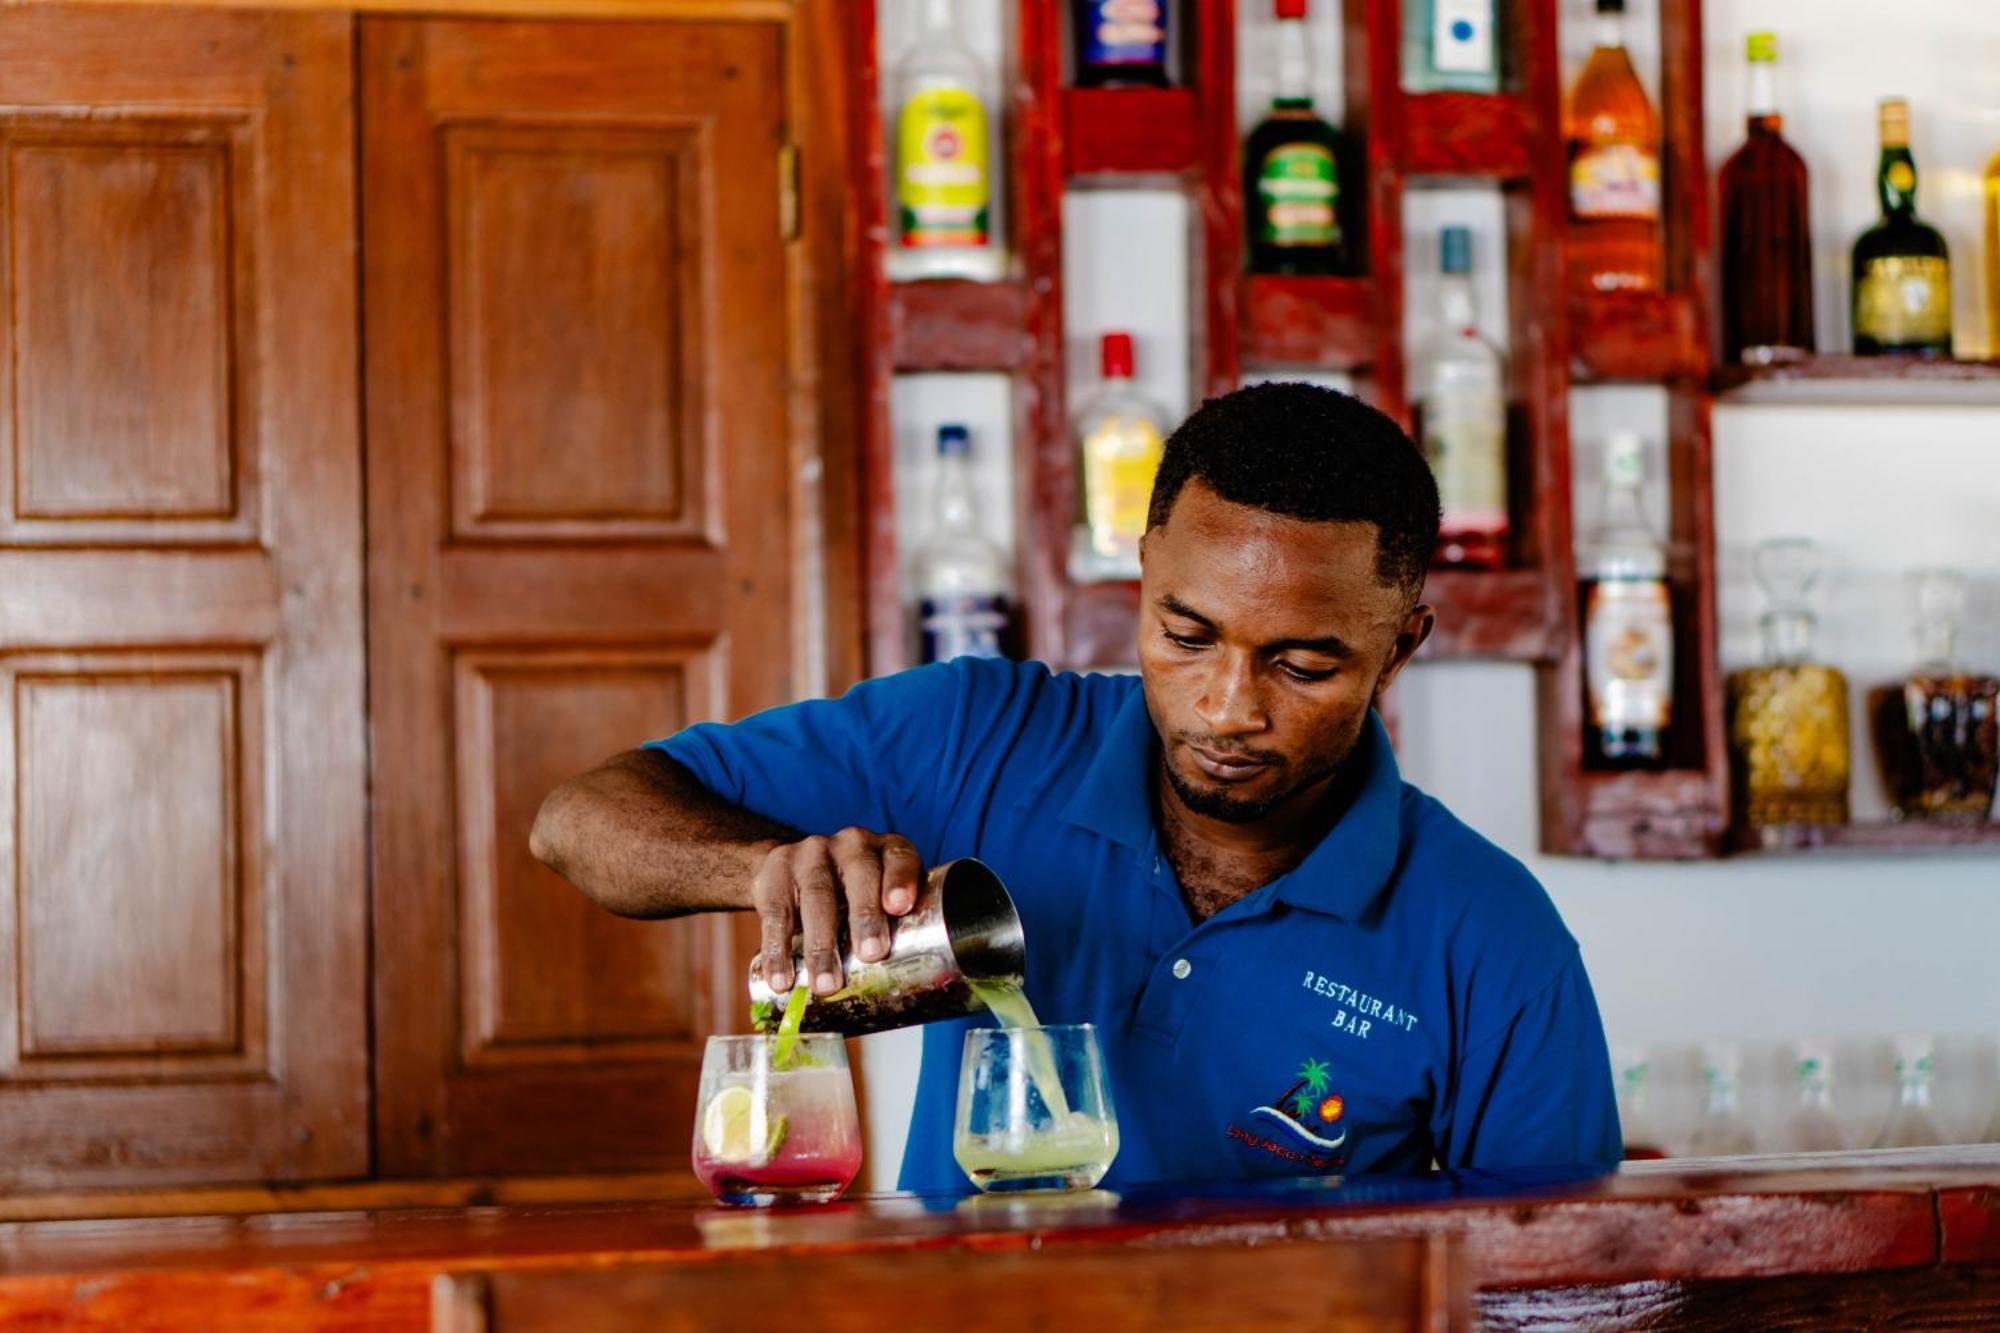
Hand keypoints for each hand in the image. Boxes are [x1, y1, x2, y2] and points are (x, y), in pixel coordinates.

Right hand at [752, 829, 921, 995]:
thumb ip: (901, 928)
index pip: (899, 857)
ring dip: (821, 944)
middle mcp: (851, 845)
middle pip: (860, 875)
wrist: (795, 869)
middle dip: (865, 916)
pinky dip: (778, 950)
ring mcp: (811, 854)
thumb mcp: (881, 898)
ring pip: (817, 896)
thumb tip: (915, 993)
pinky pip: (777, 913)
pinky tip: (783, 979)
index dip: (901, 879)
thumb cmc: (853, 895)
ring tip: (826, 984)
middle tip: (871, 955)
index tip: (900, 907)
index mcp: (885, 850)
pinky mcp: (776, 872)